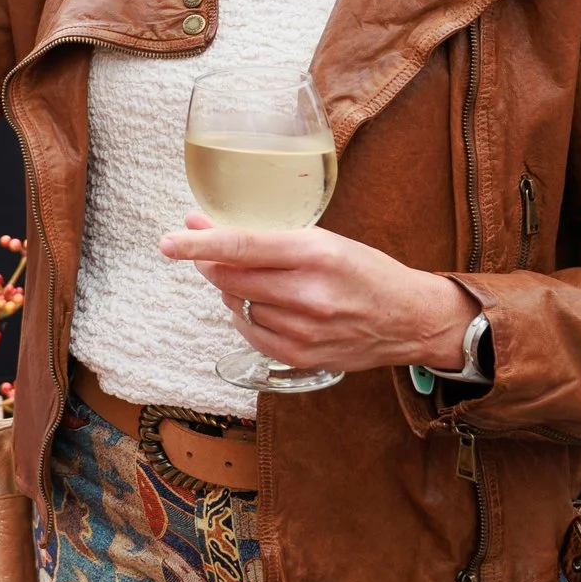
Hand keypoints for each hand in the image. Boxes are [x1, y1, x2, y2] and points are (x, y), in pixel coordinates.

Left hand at [160, 213, 478, 372]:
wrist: (411, 320)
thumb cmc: (365, 272)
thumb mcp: (323, 240)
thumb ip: (264, 236)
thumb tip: (200, 225)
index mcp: (316, 254)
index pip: (243, 246)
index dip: (200, 244)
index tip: (169, 241)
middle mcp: (309, 293)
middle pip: (231, 278)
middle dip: (210, 264)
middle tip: (208, 254)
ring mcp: (305, 329)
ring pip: (237, 305)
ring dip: (233, 291)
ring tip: (259, 282)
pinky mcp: (301, 356)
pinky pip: (249, 332)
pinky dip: (246, 316)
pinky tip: (263, 307)